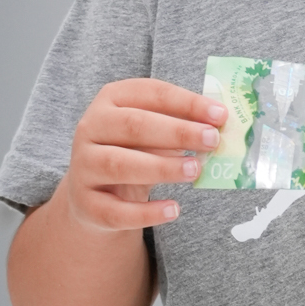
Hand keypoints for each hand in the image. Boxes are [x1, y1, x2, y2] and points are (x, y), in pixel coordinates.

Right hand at [63, 79, 227, 231]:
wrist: (94, 193)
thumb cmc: (134, 152)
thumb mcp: (154, 132)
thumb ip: (182, 125)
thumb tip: (220, 127)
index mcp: (111, 100)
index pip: (151, 93)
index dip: (187, 103)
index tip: (220, 115)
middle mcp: (90, 128)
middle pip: (133, 125)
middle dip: (177, 132)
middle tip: (212, 140)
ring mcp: (84, 166)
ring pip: (120, 165)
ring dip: (162, 167)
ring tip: (195, 170)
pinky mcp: (85, 204)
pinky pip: (115, 210)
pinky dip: (146, 212)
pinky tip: (173, 209)